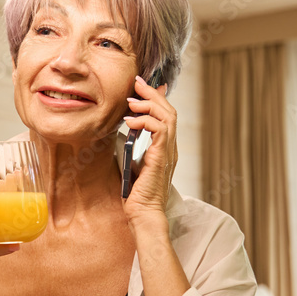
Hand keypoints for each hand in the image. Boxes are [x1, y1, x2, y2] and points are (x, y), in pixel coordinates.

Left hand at [121, 75, 177, 224]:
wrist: (143, 213)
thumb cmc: (136, 194)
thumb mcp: (132, 163)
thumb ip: (133, 147)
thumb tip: (126, 131)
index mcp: (165, 148)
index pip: (166, 116)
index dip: (157, 98)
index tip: (144, 87)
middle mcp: (170, 147)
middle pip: (168, 110)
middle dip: (152, 93)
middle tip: (137, 82)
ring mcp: (168, 152)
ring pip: (167, 116)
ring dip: (149, 104)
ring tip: (132, 100)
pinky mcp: (162, 157)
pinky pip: (160, 130)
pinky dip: (145, 120)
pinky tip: (130, 121)